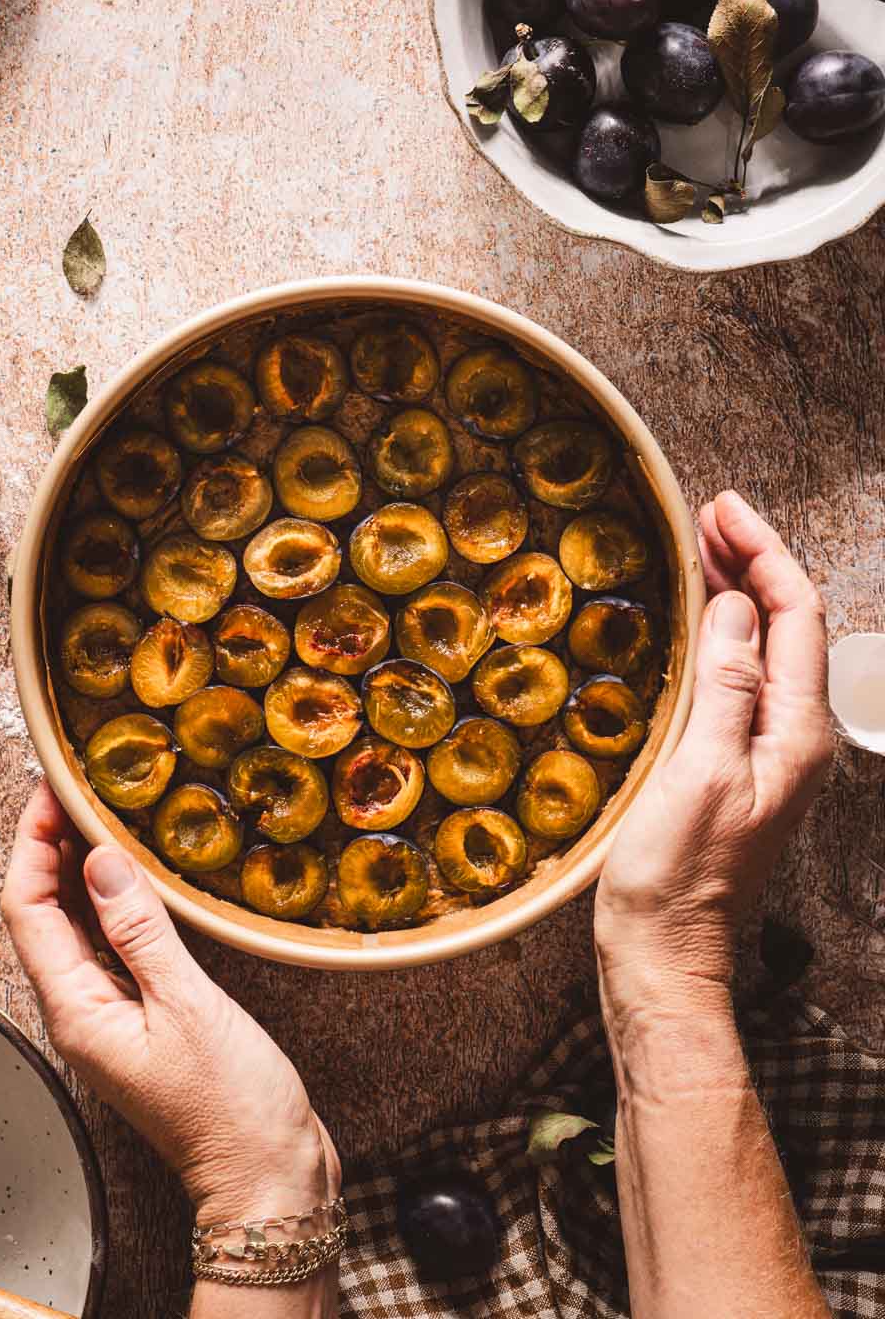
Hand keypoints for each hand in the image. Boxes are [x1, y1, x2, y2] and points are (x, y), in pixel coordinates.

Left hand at [1, 781, 339, 1226]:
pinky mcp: (144, 1019)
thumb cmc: (232, 1107)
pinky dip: (115, 901)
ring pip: (76, 928)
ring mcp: (111, 1018)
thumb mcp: (187, 1006)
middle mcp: (80, 1013)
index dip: (30, 842)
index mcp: (75, 1012)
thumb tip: (99, 861)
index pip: (26, 910)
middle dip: (49, 845)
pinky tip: (140, 875)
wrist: (269, 1180)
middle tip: (74, 784)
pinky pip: (112, 946)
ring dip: (79, 868)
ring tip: (100, 811)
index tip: (50, 788)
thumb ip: (140, 933)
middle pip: (42, 914)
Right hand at [594, 490, 832, 1011]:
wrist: (665, 954)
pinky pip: (741, 676)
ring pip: (766, 648)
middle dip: (754, 559)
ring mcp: (767, 752)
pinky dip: (720, 632)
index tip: (722, 506)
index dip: (763, 552)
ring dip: (738, 591)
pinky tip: (694, 622)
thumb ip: (728, 685)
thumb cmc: (678, 874)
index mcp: (796, 732)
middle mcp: (793, 737)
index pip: (797, 615)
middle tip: (707, 512)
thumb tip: (737, 607)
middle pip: (790, 625)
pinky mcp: (736, 766)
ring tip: (701, 547)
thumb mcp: (701, 770)